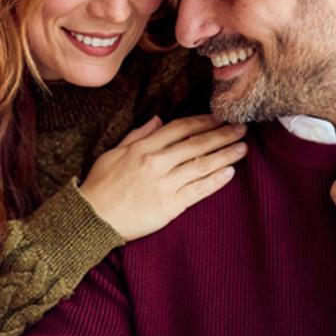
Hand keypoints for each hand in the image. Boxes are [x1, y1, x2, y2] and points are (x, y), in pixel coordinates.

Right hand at [79, 115, 247, 240]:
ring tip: (242, 148)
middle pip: (196, 144)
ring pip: (201, 165)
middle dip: (222, 134)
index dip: (203, 121)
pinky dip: (216, 180)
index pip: (180, 128)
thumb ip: (138, 135)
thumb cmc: (100, 186)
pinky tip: (230, 173)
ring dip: (225, 155)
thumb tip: (159, 120)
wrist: (92, 219)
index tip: (219, 117)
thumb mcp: (113, 153)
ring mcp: (164, 184)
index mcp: (143, 148)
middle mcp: (156, 162)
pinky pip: (198, 190)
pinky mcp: (169, 206)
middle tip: (242, 128)